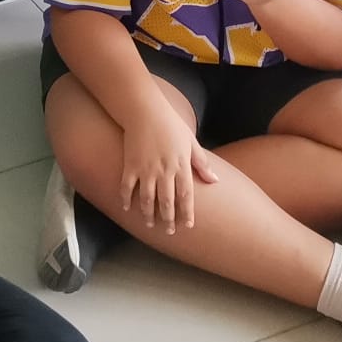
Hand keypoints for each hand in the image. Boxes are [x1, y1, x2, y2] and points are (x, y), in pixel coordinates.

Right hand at [119, 109, 221, 235]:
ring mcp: (146, 169)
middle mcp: (164, 171)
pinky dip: (126, 199)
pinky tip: (127, 208)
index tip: (188, 225)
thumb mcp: (191, 142)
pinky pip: (127, 187)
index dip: (187, 212)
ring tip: (150, 224)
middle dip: (168, 218)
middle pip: (167, 201)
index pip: (186, 195)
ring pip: (147, 198)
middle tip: (170, 231)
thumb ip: (202, 163)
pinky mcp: (130, 165)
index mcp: (180, 165)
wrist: (144, 111)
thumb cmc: (170, 124)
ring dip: (149, 214)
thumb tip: (215, 181)